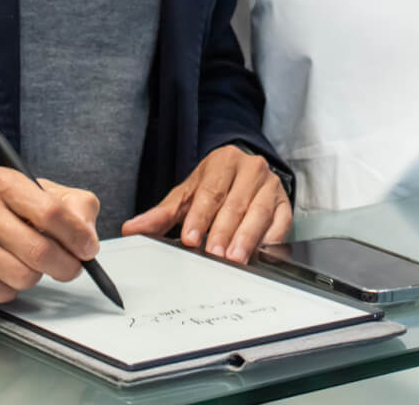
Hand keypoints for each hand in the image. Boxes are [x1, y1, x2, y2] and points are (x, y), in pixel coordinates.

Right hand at [0, 167, 99, 302]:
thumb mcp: (31, 191)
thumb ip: (70, 205)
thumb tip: (88, 237)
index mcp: (2, 182)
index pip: (51, 212)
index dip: (77, 235)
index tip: (88, 249)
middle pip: (40, 250)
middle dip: (65, 266)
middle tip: (70, 266)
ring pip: (24, 277)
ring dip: (35, 276)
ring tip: (25, 261)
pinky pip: (4, 292)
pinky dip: (11, 287)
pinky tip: (1, 270)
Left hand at [120, 145, 291, 263]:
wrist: (245, 172)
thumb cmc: (215, 185)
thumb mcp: (187, 193)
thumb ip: (161, 213)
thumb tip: (132, 229)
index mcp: (224, 161)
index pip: (211, 190)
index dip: (200, 216)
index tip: (190, 237)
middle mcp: (251, 169)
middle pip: (236, 203)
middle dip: (223, 231)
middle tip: (213, 253)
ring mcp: (271, 186)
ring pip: (259, 213)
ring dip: (246, 237)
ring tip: (234, 257)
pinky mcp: (286, 204)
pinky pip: (280, 223)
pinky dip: (270, 239)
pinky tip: (260, 253)